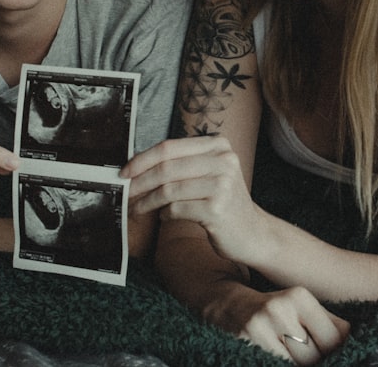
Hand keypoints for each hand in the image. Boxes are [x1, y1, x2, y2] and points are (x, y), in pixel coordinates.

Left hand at [121, 136, 264, 262]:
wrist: (252, 232)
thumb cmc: (221, 202)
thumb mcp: (208, 173)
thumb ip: (180, 165)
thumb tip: (136, 167)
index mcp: (218, 145)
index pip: (170, 147)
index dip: (142, 159)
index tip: (125, 172)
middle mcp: (223, 160)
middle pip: (166, 168)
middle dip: (139, 182)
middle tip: (125, 192)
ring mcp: (222, 184)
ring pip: (168, 190)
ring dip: (146, 201)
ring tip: (137, 208)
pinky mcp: (217, 209)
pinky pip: (176, 209)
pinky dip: (164, 214)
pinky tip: (163, 217)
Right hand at [215, 285, 349, 364]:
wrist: (230, 305)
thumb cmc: (275, 308)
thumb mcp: (301, 305)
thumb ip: (329, 322)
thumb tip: (350, 339)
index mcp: (299, 296)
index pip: (333, 338)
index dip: (334, 351)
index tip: (328, 351)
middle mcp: (280, 308)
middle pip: (314, 355)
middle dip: (315, 360)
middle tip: (307, 352)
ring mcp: (260, 327)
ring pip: (296, 363)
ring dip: (298, 363)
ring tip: (292, 353)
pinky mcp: (247, 342)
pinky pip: (276, 364)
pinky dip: (281, 363)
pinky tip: (280, 356)